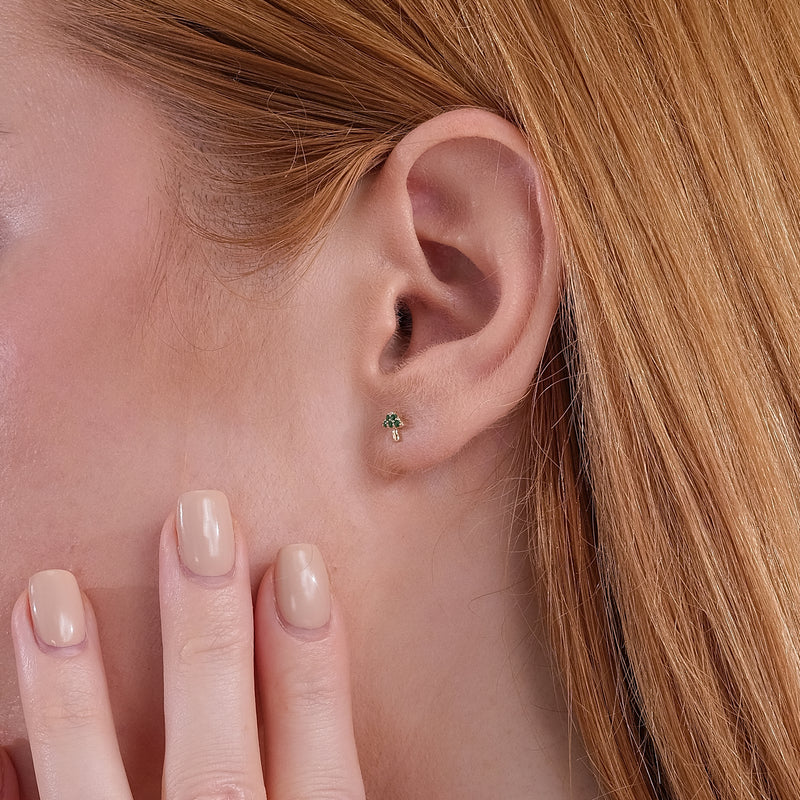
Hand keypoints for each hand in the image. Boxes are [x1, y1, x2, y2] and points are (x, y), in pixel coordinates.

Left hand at [3, 489, 364, 799]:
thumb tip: (316, 639)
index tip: (299, 558)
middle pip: (216, 766)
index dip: (312, 660)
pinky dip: (15, 796)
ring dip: (72, 701)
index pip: (320, 760)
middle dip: (208, 636)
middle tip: (199, 521)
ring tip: (49, 593)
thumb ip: (327, 776)